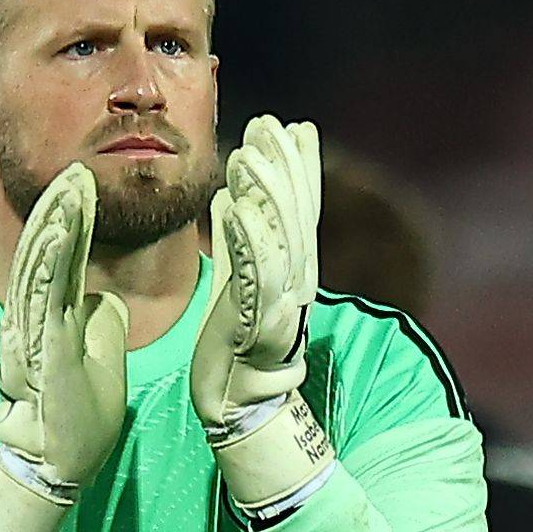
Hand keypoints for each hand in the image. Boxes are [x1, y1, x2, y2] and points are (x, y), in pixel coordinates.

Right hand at [0, 159, 136, 504]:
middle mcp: (35, 319)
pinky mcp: (41, 353)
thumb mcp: (99, 355)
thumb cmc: (78, 416)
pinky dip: (52, 263)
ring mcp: (34, 334)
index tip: (83, 181)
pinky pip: (44, 300)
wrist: (59, 465)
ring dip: (56, 225)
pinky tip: (61, 233)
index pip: (62, 257)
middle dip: (60, 208)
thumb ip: (95, 319)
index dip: (71, 219)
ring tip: (71, 186)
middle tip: (76, 168)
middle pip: (45, 252)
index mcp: (53, 317)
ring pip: (41, 268)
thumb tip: (100, 294)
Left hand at [192, 115, 329, 517]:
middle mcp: (295, 282)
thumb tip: (233, 197)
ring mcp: (278, 303)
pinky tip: (234, 205)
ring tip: (249, 151)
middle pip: (295, 215)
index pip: (300, 210)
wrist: (240, 408)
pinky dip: (247, 239)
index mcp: (291, 271)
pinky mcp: (254, 324)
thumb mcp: (240, 284)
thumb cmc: (236, 347)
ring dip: (266, 193)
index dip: (300, 168)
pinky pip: (254, 275)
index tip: (293, 125)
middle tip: (269, 123)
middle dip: (285, 167)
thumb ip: (240, 243)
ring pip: (278, 238)